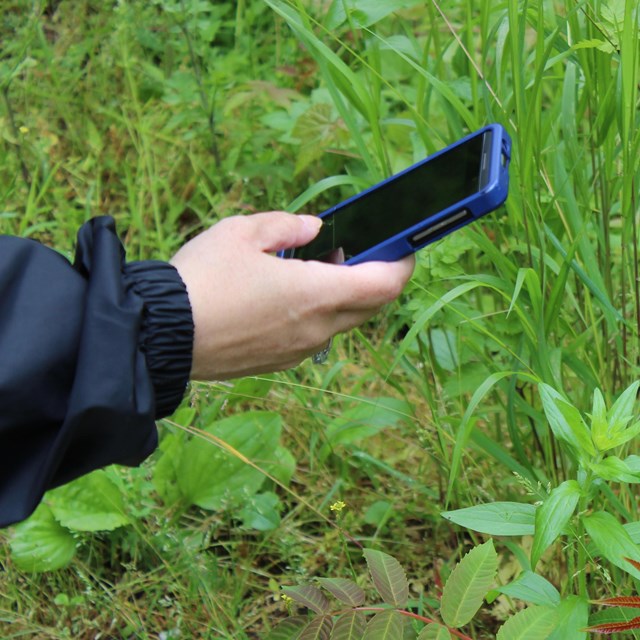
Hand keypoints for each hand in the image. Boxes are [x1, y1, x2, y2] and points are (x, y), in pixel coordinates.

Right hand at [170, 211, 414, 379]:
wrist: (161, 337)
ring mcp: (298, 350)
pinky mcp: (279, 362)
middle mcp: (316, 328)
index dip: (402, 262)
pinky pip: (315, 337)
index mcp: (315, 294)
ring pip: (342, 322)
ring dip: (342, 296)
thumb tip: (313, 229)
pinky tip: (286, 298)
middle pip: (370, 306)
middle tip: (351, 250)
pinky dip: (318, 315)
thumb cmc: (201, 280)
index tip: (403, 246)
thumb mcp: (241, 232)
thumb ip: (287, 226)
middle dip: (373, 277)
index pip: (385, 284)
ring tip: (312, 270)